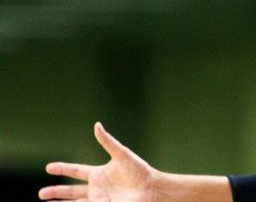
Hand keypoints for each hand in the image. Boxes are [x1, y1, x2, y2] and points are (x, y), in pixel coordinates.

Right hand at [39, 122, 155, 200]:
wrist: (150, 188)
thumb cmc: (139, 171)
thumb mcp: (122, 154)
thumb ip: (107, 142)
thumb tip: (97, 126)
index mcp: (99, 173)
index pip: (76, 171)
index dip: (62, 168)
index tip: (48, 167)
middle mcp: (96, 187)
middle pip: (71, 190)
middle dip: (56, 191)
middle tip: (41, 194)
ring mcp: (99, 199)